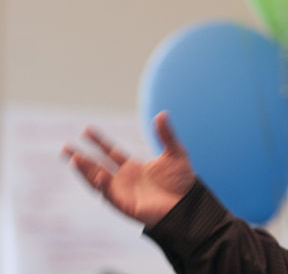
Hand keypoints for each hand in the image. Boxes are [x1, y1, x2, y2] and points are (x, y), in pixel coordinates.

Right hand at [61, 111, 195, 227]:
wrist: (189, 203)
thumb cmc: (182, 181)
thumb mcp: (175, 152)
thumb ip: (166, 135)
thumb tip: (162, 113)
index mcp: (132, 167)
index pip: (110, 152)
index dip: (98, 141)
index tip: (86, 129)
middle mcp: (124, 180)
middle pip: (97, 167)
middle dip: (81, 158)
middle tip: (66, 147)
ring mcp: (123, 193)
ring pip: (98, 181)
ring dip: (85, 171)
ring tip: (73, 158)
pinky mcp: (126, 206)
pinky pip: (111, 196)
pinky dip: (104, 186)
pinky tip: (100, 176)